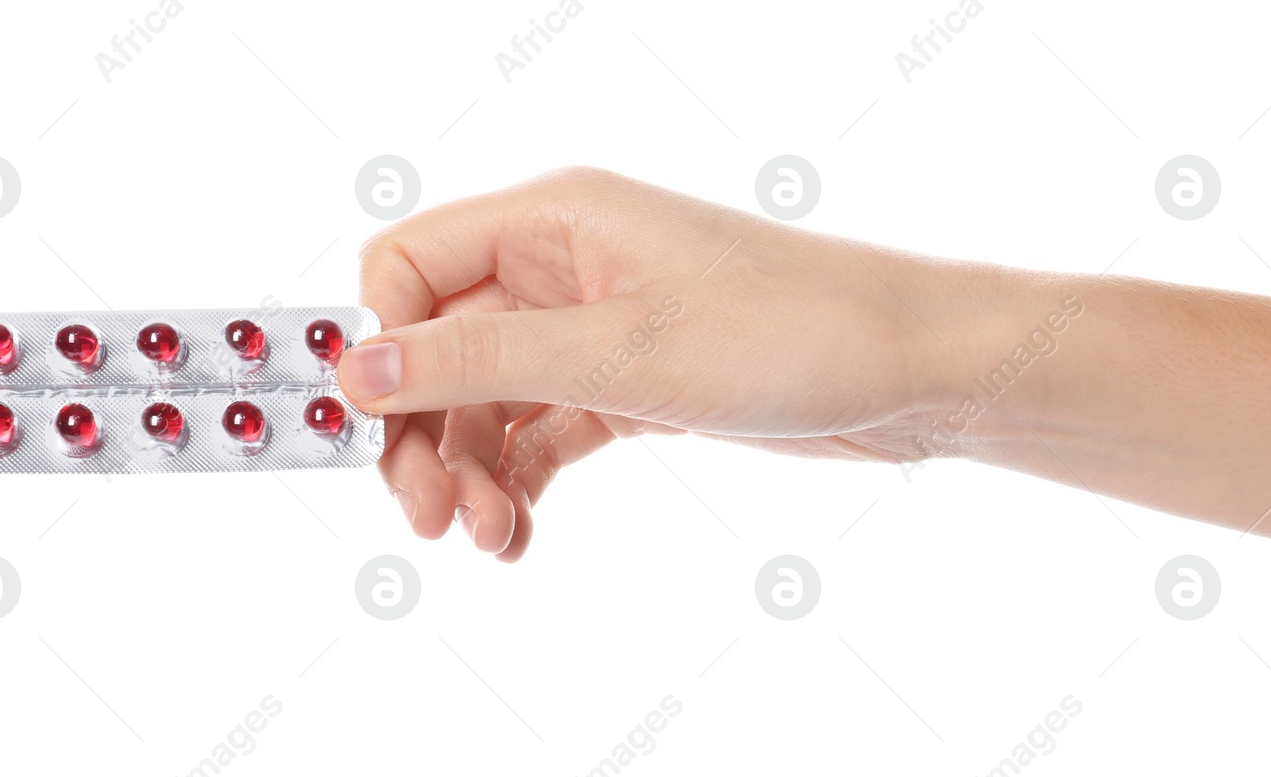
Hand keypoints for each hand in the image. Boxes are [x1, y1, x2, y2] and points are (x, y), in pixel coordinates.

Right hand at [337, 168, 977, 560]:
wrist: (908, 372)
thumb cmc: (788, 331)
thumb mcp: (622, 351)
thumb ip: (483, 359)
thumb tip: (361, 369)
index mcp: (554, 220)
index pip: (408, 266)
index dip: (376, 347)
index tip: (370, 433)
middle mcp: (562, 267)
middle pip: (439, 347)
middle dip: (422, 435)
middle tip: (430, 520)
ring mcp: (593, 329)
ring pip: (487, 402)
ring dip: (472, 474)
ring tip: (493, 539)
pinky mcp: (626, 385)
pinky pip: (540, 433)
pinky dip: (521, 482)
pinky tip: (521, 533)